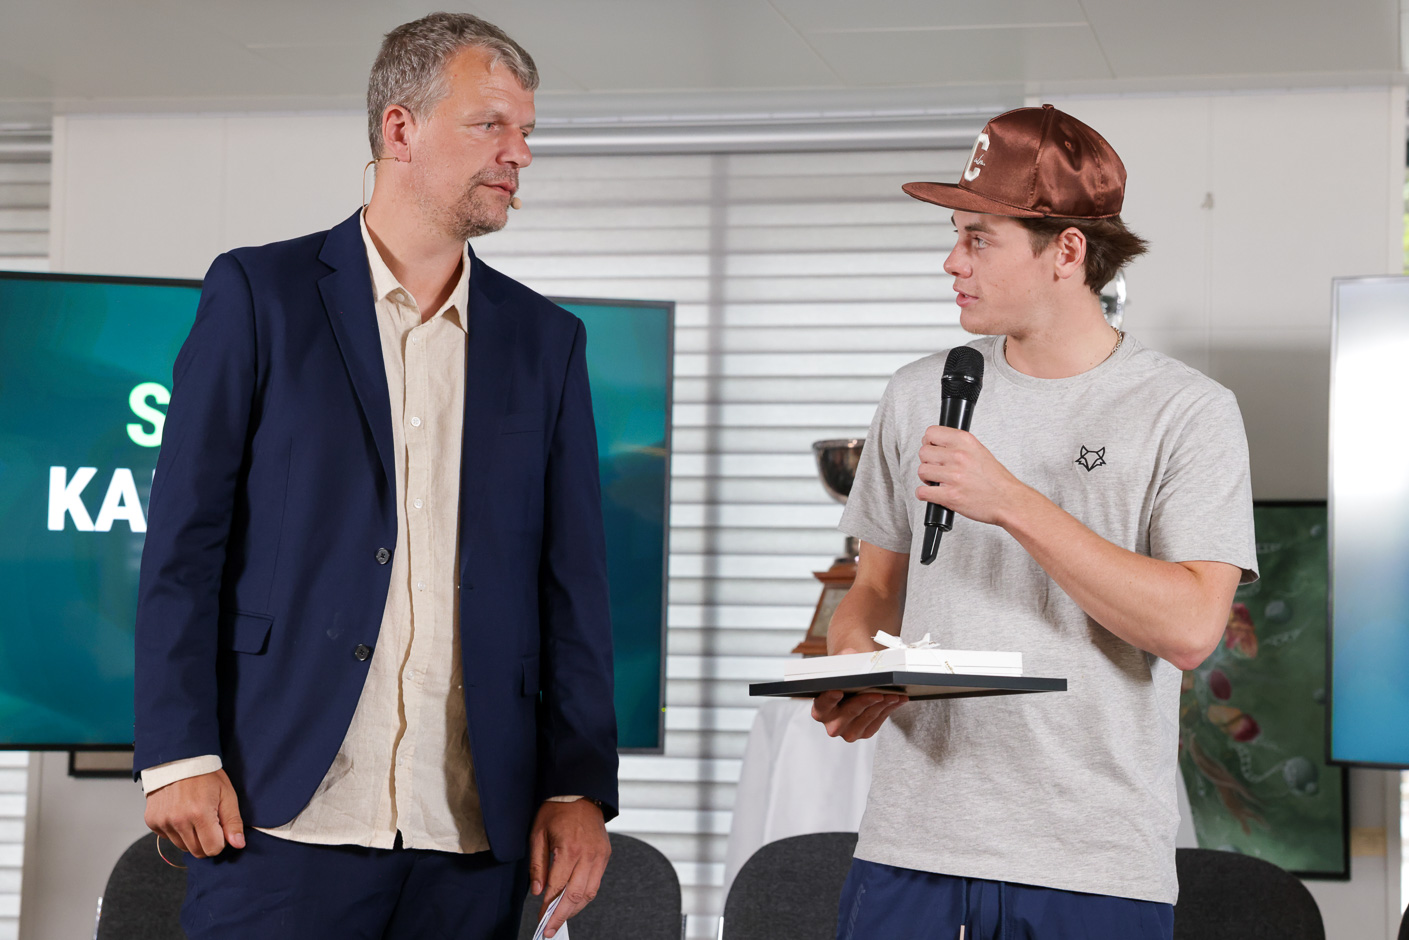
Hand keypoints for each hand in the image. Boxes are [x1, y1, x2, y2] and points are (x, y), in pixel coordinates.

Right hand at [144, 768, 244, 858]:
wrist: (177, 760)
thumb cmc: (205, 776)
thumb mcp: (227, 794)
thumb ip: (233, 822)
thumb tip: (238, 844)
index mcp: (200, 814)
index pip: (213, 849)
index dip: (221, 841)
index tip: (221, 828)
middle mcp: (178, 820)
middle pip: (197, 851)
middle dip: (207, 841)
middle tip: (209, 822)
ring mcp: (163, 822)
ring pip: (183, 847)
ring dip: (192, 837)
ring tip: (195, 816)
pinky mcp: (152, 822)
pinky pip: (168, 838)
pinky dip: (177, 831)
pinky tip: (181, 813)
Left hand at [529, 799, 611, 937]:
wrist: (580, 792)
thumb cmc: (556, 811)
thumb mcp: (537, 834)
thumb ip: (537, 865)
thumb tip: (538, 891)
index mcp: (569, 849)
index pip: (557, 887)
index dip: (547, 906)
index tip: (540, 918)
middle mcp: (587, 855)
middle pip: (575, 895)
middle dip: (561, 916)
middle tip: (550, 929)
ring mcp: (599, 856)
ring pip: (589, 893)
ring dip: (574, 909)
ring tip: (561, 919)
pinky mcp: (605, 855)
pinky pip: (596, 883)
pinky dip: (585, 897)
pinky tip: (574, 903)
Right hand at [811, 648, 907, 741]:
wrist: (852, 687)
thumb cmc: (845, 677)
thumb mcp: (841, 665)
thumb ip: (843, 659)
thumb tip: (853, 655)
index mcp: (820, 708)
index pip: (822, 705)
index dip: (829, 699)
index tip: (838, 691)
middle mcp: (832, 723)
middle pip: (848, 713)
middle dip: (864, 701)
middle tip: (877, 694)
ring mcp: (848, 731)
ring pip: (866, 718)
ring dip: (882, 706)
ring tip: (893, 695)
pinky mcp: (864, 733)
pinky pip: (877, 722)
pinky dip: (888, 710)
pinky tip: (895, 700)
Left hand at [914, 425, 1025, 525]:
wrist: (1008, 500)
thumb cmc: (996, 479)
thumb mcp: (980, 451)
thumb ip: (958, 445)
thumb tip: (936, 444)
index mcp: (965, 441)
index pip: (931, 433)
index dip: (928, 442)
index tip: (932, 449)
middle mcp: (959, 456)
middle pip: (923, 452)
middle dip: (928, 462)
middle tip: (937, 469)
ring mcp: (954, 476)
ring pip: (922, 471)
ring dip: (927, 478)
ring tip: (939, 481)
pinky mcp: (950, 496)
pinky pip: (922, 492)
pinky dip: (925, 495)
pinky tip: (936, 493)